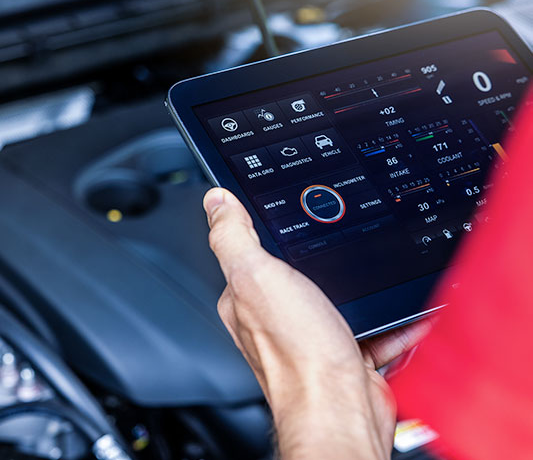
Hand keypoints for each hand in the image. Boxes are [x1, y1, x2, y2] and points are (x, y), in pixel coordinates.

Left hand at [203, 188, 432, 459]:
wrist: (341, 410)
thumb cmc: (297, 354)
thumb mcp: (256, 276)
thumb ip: (233, 236)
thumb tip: (216, 201)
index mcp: (245, 297)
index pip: (246, 253)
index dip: (264, 231)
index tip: (286, 214)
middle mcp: (274, 318)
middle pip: (296, 273)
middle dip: (321, 258)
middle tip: (341, 241)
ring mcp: (310, 336)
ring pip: (335, 297)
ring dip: (357, 287)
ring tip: (372, 273)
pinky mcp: (345, 352)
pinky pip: (368, 324)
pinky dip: (385, 317)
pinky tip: (396, 309)